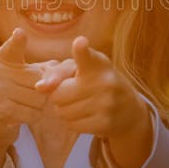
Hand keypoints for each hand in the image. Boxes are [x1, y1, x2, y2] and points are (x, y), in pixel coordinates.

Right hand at [0, 28, 48, 150]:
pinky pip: (33, 114)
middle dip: (42, 92)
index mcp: (0, 58)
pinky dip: (33, 117)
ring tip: (24, 105)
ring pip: (38, 99)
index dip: (17, 40)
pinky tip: (22, 114)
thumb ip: (41, 67)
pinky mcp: (1, 111)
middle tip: (29, 95)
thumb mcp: (21, 73)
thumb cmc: (12, 92)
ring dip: (38, 106)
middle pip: (39, 80)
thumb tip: (56, 65)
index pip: (13, 46)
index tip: (20, 33)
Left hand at [47, 36, 152, 167]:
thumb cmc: (96, 82)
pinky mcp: (105, 123)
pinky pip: (72, 125)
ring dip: (65, 110)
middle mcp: (104, 82)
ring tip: (80, 103)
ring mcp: (106, 104)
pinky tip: (87, 115)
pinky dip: (74, 122)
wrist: (129, 108)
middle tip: (71, 92)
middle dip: (58, 95)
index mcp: (97, 63)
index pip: (86, 56)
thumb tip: (39, 87)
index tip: (80, 42)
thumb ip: (57, 72)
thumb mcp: (81, 69)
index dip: (81, 50)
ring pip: (62, 112)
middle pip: (58, 94)